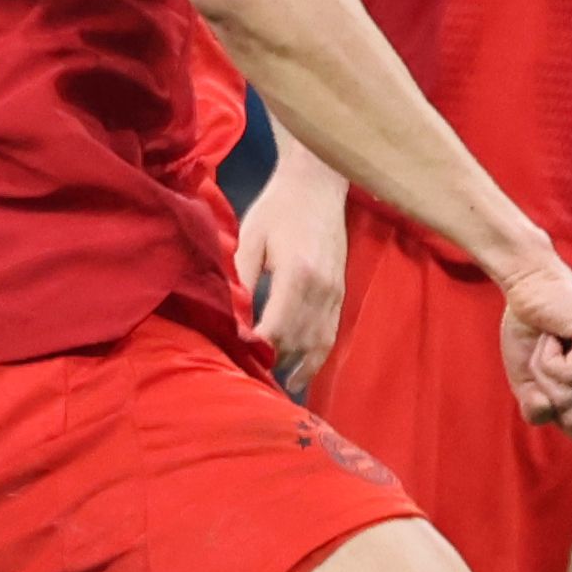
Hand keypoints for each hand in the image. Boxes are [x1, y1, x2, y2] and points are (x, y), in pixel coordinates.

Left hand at [239, 150, 349, 391]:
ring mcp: (335, 293)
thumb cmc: (278, 207)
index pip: (276, 326)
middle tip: (248, 378)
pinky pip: (330, 335)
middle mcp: (322, 289)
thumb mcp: (250, 238)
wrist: (318, 184)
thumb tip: (230, 318)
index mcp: (297, 273)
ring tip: (275, 386)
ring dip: (295, 366)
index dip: (256, 346)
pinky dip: (316, 358)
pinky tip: (300, 374)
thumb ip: (240, 278)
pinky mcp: (341, 294)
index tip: (236, 356)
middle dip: (273, 361)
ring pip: (317, 343)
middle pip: (297, 340)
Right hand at [496, 260, 571, 445]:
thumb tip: (546, 410)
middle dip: (548, 391)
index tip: (555, 378)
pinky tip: (557, 333)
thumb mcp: (531, 385)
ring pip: (570, 398)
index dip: (558, 415)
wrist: (528, 288)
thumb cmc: (533, 334)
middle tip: (552, 355)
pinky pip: (569, 377)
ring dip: (546, 371)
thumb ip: (540, 411)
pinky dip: (547, 357)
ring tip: (555, 342)